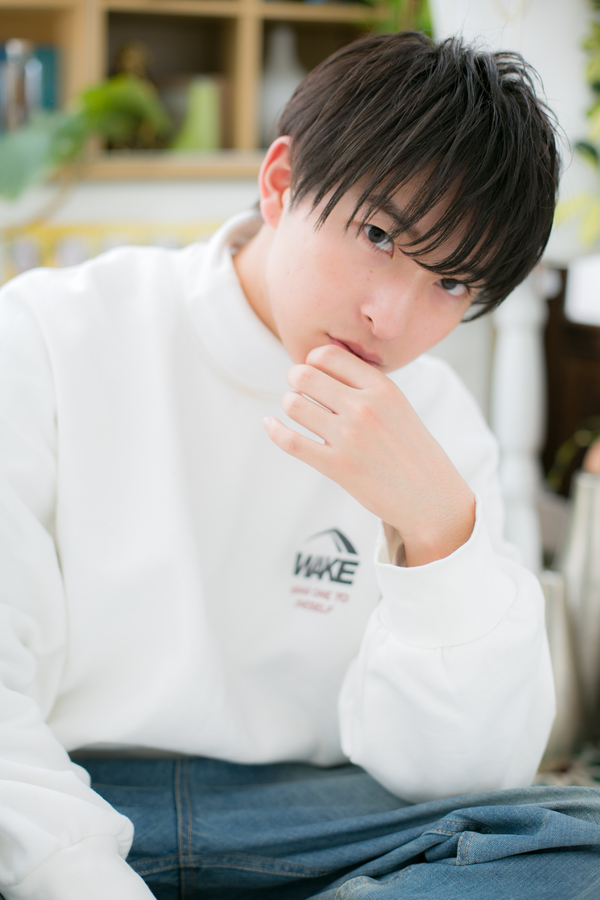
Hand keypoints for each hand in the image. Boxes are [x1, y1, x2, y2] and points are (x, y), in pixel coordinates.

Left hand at [263, 344, 474, 566]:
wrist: (429, 496)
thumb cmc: (410, 449)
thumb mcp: (397, 405)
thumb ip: (364, 384)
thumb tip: (319, 364)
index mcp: (382, 388)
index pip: (328, 354)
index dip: (312, 360)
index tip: (314, 372)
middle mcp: (364, 408)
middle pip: (305, 375)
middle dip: (295, 379)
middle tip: (300, 390)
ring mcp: (349, 438)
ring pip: (294, 405)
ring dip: (289, 405)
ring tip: (299, 413)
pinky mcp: (337, 467)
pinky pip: (291, 442)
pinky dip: (274, 430)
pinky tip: (271, 425)